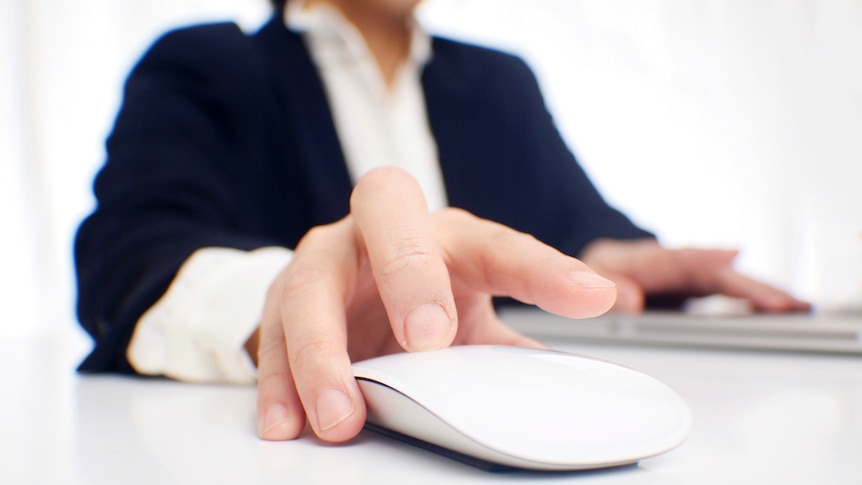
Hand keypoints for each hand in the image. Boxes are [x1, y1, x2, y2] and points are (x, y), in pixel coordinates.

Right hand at [252, 167, 617, 442]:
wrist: (346, 285)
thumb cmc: (420, 294)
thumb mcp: (470, 316)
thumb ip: (511, 347)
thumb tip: (576, 393)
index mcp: (448, 237)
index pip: (502, 244)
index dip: (544, 271)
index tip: (592, 300)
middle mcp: (382, 232)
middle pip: (390, 216)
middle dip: (409, 274)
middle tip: (429, 341)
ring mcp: (326, 259)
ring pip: (313, 284)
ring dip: (324, 353)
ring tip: (342, 415)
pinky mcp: (280, 297)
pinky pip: (269, 334)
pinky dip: (278, 382)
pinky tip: (287, 421)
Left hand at [579, 238, 810, 312]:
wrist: (595, 264)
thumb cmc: (597, 270)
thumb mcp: (590, 275)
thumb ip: (605, 286)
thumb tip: (630, 301)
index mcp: (647, 259)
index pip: (680, 260)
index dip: (705, 260)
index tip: (732, 258)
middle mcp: (675, 265)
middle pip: (715, 273)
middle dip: (748, 285)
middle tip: (783, 301)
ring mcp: (688, 278)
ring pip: (727, 283)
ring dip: (760, 294)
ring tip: (795, 307)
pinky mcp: (696, 292)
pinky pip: (727, 294)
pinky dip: (752, 301)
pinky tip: (777, 311)